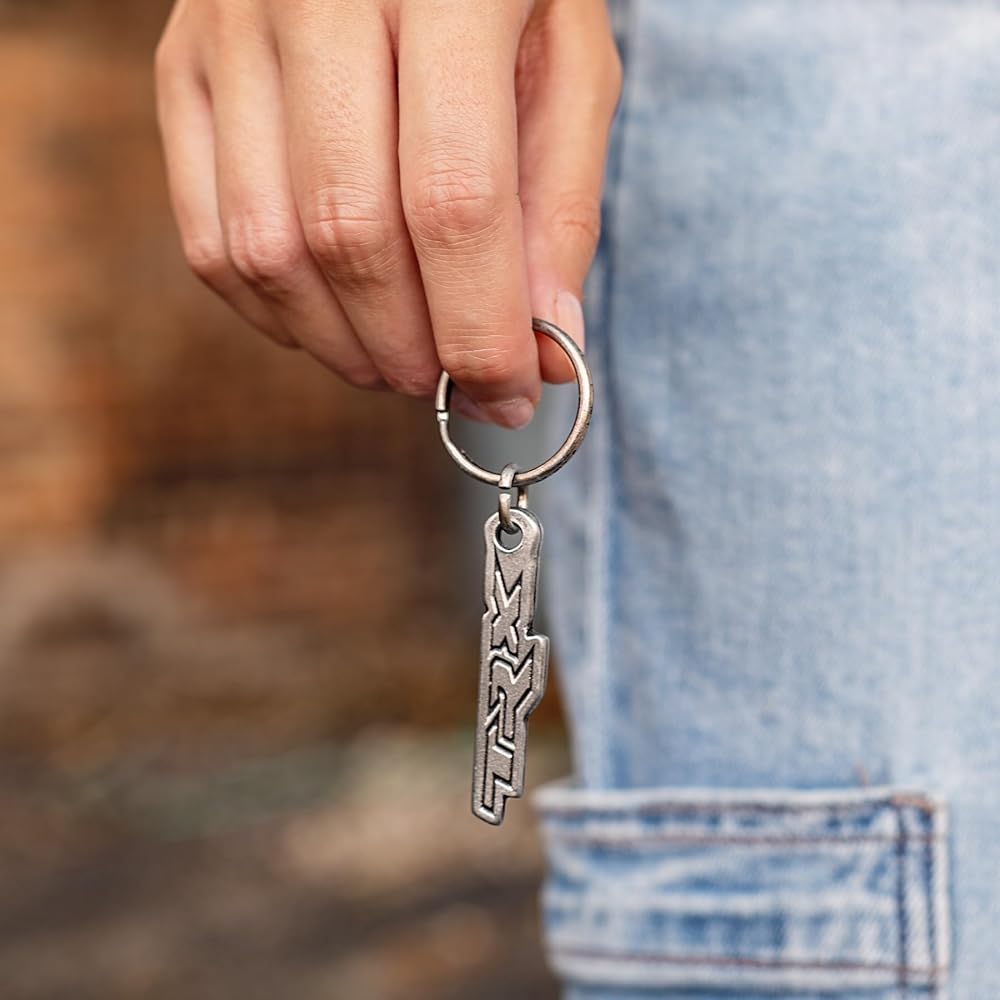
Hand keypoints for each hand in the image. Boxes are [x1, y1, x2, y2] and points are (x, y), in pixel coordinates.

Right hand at [155, 0, 620, 426]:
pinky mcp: (181, 66)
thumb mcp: (570, 61)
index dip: (479, 326)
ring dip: (344, 344)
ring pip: (268, 252)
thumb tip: (544, 350)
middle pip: (349, 234)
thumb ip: (560, 205)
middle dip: (411, 347)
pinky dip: (277, 314)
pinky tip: (335, 320)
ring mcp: (229, 28)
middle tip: (455, 383)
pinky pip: (211, 238)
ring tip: (401, 359)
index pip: (453, 200)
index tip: (510, 393)